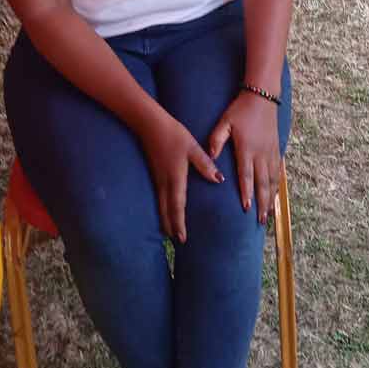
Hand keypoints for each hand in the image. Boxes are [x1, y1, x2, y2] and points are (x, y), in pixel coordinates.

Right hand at [139, 111, 223, 242]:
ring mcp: (157, 179)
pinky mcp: (155, 174)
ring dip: (165, 220)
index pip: (177, 207)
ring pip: (160, 205)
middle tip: (176, 242)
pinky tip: (164, 210)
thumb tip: (218, 180)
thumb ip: (205, 165)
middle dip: (170, 227)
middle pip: (166, 211)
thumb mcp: (193, 147)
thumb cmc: (173, 134)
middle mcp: (164, 182)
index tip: (181, 239)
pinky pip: (158, 197)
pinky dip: (162, 208)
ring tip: (168, 233)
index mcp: (175, 178)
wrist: (149, 124)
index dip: (179, 224)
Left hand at [208, 91, 281, 222]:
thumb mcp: (224, 122)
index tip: (247, 208)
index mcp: (247, 148)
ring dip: (270, 198)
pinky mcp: (276, 150)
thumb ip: (216, 140)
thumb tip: (210, 157)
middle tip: (260, 221)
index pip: (246, 175)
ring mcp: (271, 152)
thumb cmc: (240, 110)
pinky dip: (276, 187)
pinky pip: (277, 172)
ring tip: (268, 215)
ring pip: (272, 180)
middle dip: (262, 203)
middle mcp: (261, 153)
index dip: (247, 192)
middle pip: (262, 183)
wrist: (263, 97)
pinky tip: (274, 196)